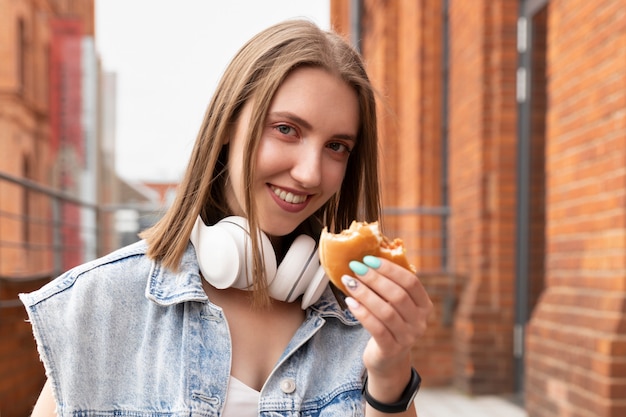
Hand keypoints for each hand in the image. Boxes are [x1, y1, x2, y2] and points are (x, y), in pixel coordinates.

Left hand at [341, 256, 432, 376]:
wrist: (388, 360)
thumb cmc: (389, 325)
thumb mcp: (396, 306)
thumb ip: (390, 287)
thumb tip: (367, 260)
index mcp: (424, 306)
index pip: (411, 282)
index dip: (390, 269)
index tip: (369, 259)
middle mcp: (420, 322)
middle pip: (398, 295)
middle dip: (374, 279)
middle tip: (356, 268)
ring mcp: (407, 337)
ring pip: (386, 311)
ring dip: (365, 293)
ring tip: (349, 281)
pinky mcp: (391, 349)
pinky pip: (376, 328)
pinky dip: (361, 313)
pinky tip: (350, 302)